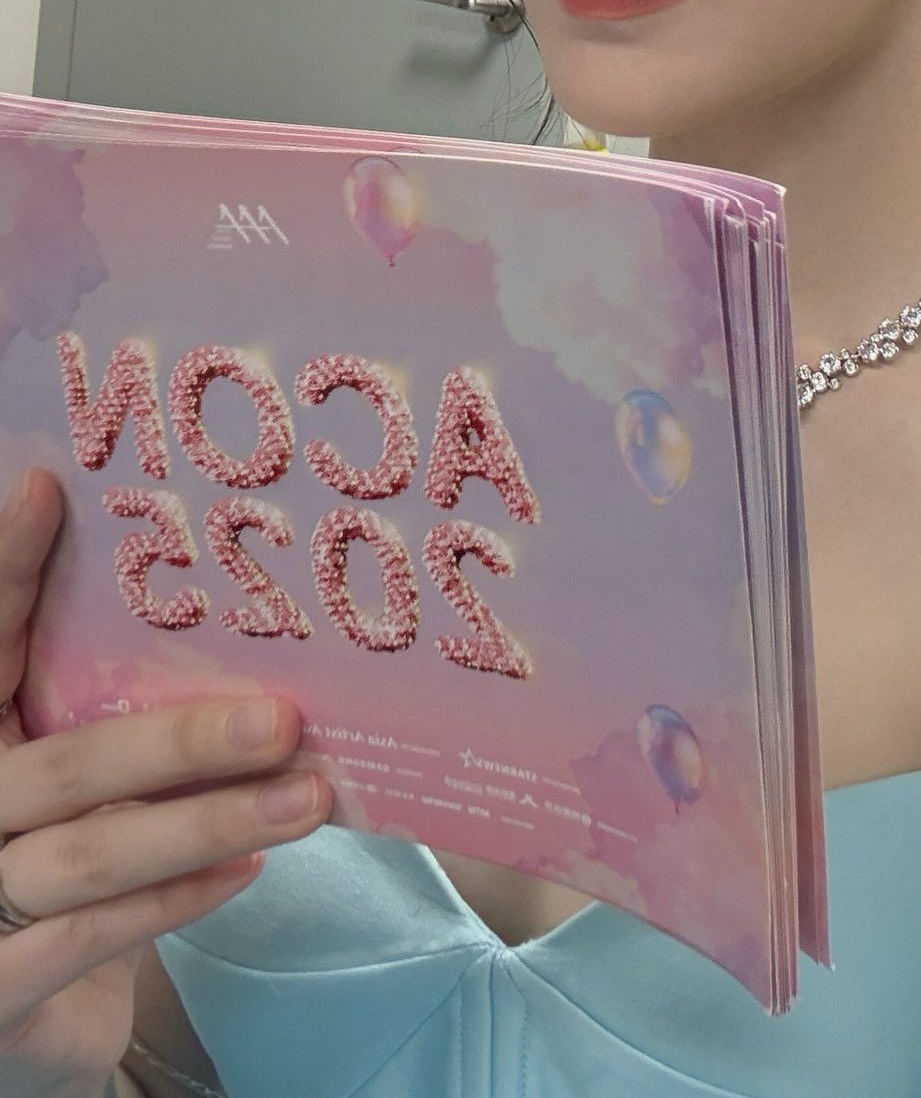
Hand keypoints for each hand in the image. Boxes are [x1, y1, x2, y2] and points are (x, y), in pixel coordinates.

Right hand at [0, 467, 332, 1097]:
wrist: (25, 1017)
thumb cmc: (69, 853)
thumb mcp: (77, 761)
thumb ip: (119, 698)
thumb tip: (246, 608)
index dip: (10, 567)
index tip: (48, 487)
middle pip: (68, 761)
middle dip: (181, 740)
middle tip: (285, 720)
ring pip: (90, 852)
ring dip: (208, 823)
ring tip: (306, 798)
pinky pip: (86, 939)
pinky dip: (174, 902)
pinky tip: (247, 871)